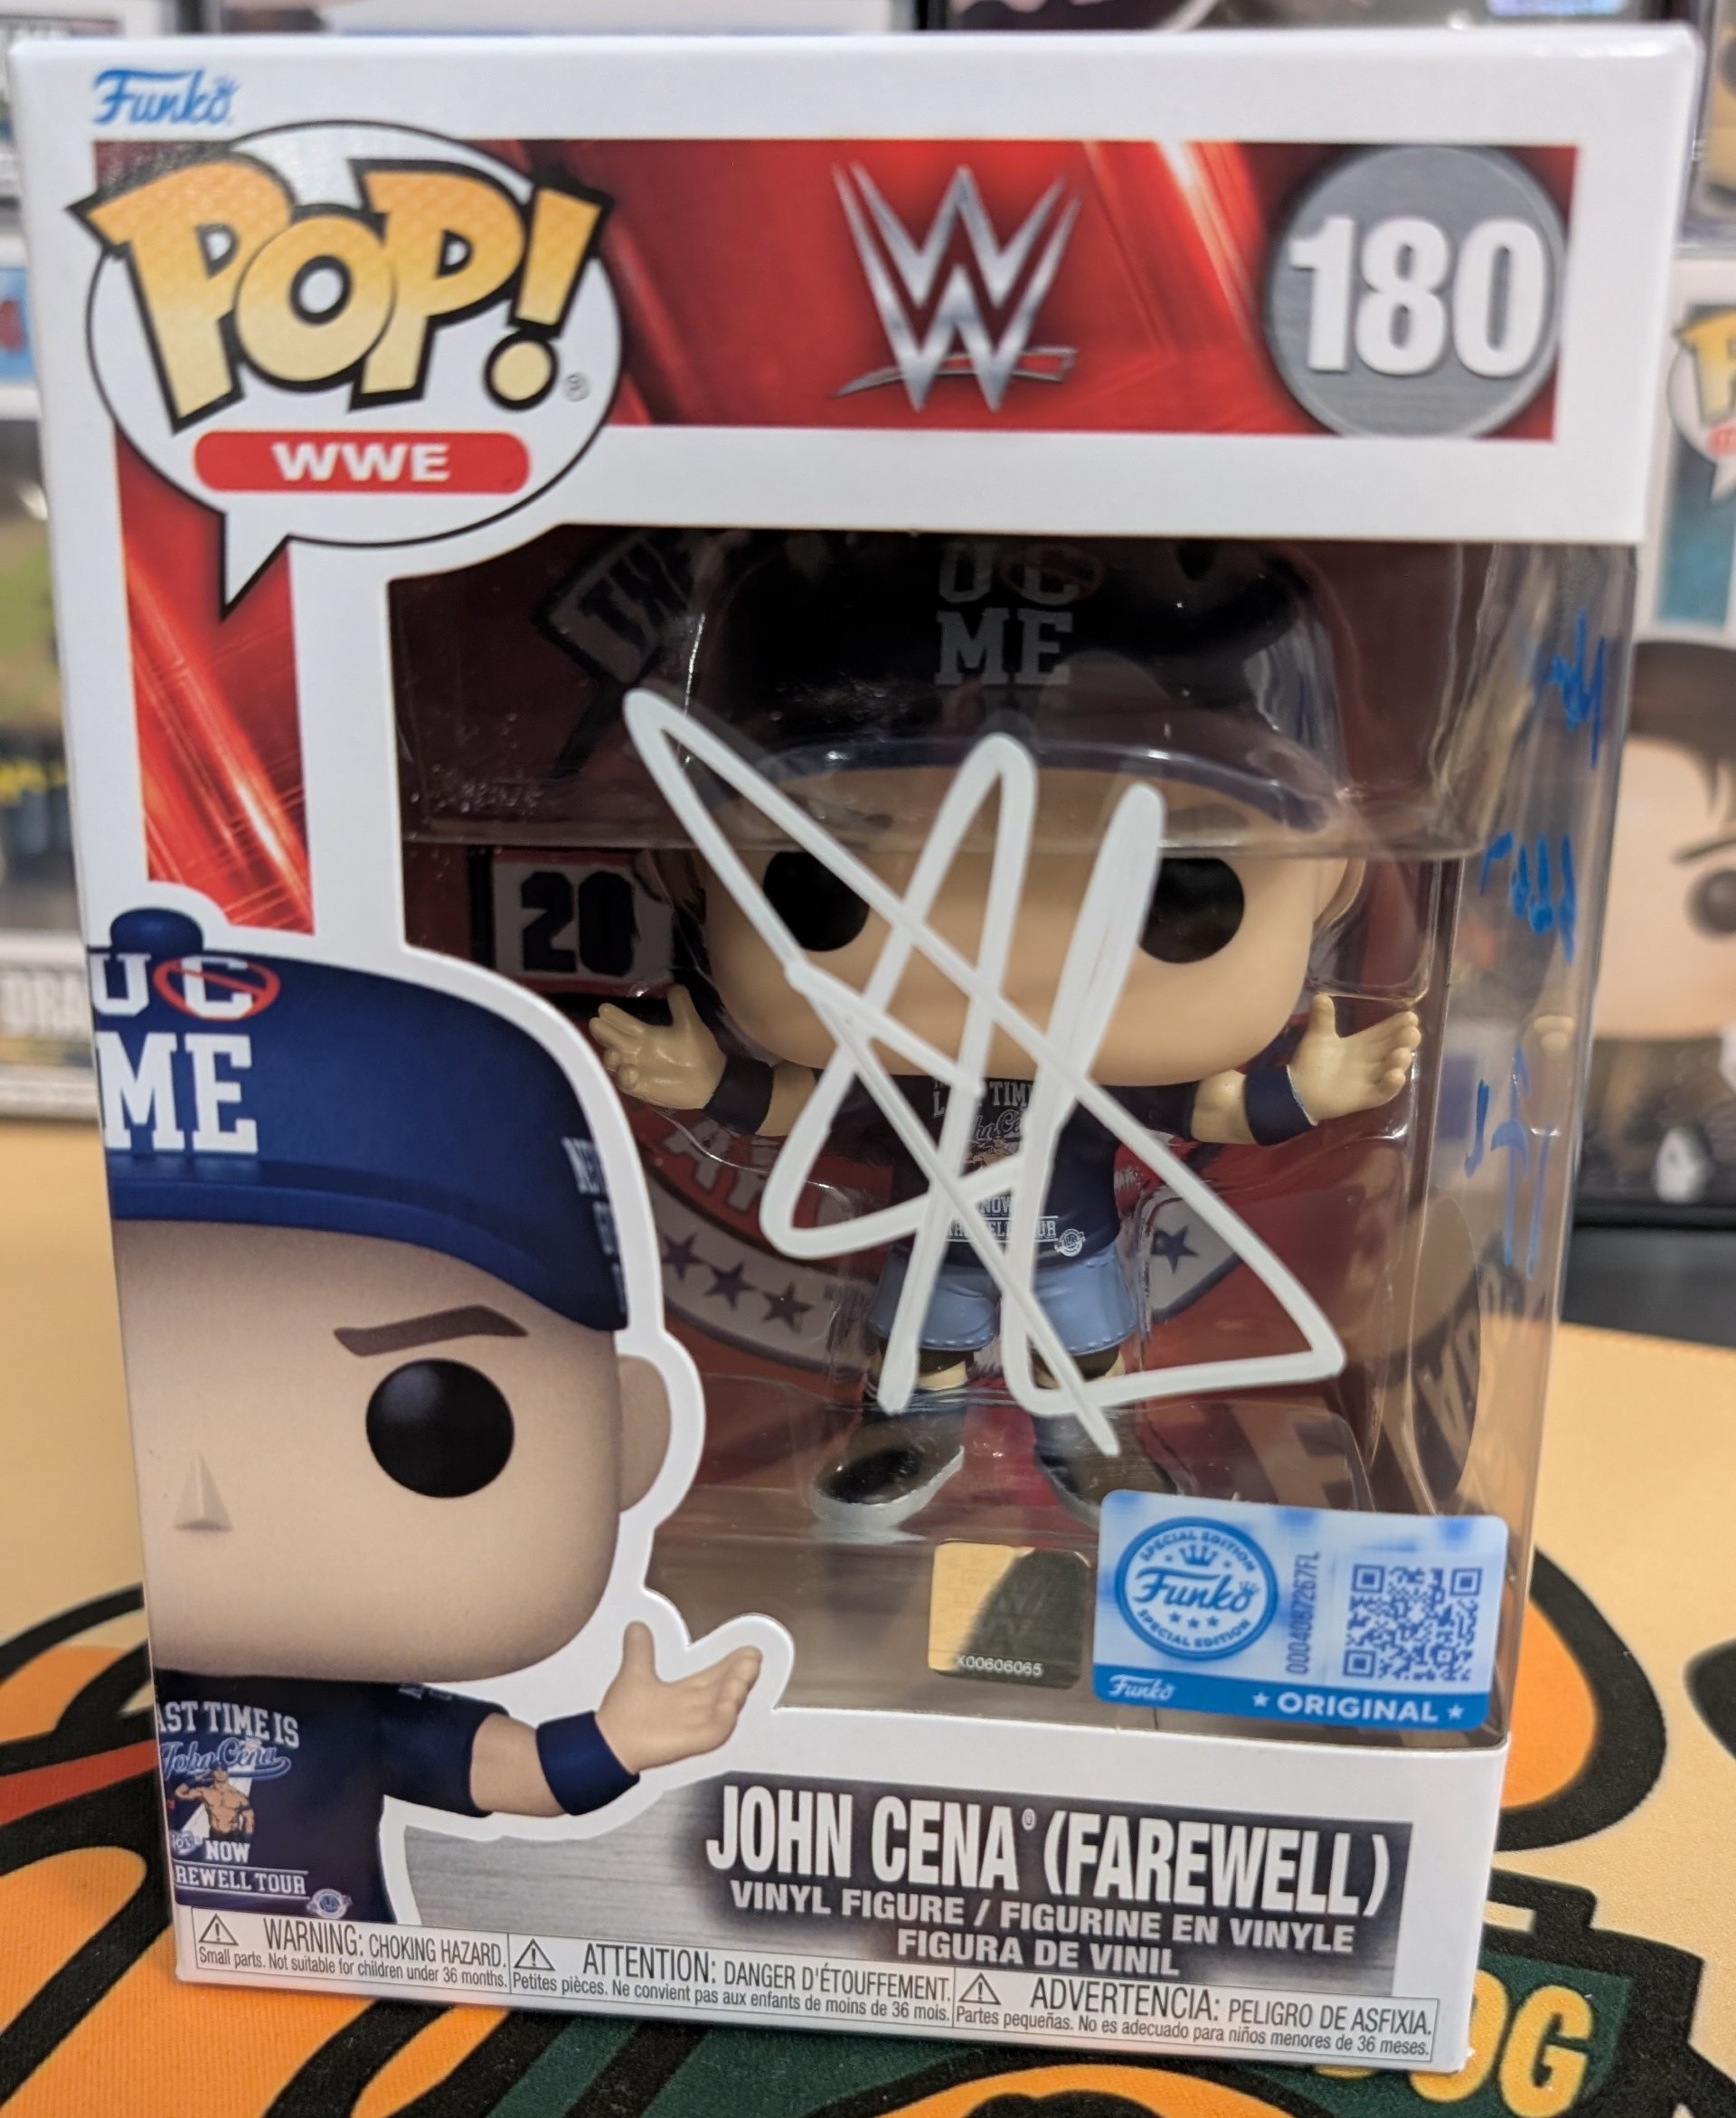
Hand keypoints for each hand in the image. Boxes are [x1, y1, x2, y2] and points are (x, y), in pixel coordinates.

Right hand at [592, 987, 725, 1110]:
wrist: (712, 1080)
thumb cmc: (699, 1051)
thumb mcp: (690, 1024)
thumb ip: (681, 1004)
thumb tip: (673, 985)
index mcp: (647, 1036)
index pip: (624, 1024)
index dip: (613, 1017)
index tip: (603, 1008)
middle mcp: (637, 1052)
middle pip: (612, 1041)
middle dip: (603, 1033)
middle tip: (596, 1024)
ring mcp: (637, 1070)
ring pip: (613, 1063)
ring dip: (610, 1057)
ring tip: (613, 1052)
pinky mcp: (642, 1088)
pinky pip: (626, 1084)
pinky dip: (625, 1078)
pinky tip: (630, 1071)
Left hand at [596, 1622, 762, 1775]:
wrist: (607, 1743)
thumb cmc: (620, 1717)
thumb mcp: (636, 1671)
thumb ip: (640, 1648)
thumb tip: (636, 1625)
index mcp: (683, 1696)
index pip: (715, 1677)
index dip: (731, 1664)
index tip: (748, 1650)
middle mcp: (693, 1711)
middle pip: (725, 1690)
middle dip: (741, 1674)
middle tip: (754, 1657)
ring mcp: (695, 1728)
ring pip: (726, 1709)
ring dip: (736, 1690)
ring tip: (743, 1674)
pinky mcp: (692, 1743)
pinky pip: (717, 1732)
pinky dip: (726, 1717)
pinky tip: (730, 1701)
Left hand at [1289, 994, 1421, 1122]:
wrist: (1297, 1090)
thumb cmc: (1311, 1062)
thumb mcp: (1318, 1036)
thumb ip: (1322, 1018)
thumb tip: (1320, 995)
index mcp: (1361, 1044)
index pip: (1383, 1032)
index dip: (1396, 1024)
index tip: (1410, 1016)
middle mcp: (1370, 1061)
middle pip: (1392, 1049)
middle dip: (1404, 1040)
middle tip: (1412, 1032)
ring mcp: (1370, 1080)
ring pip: (1390, 1069)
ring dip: (1399, 1061)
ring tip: (1403, 1052)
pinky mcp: (1365, 1097)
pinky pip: (1382, 1092)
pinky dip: (1391, 1085)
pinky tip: (1395, 1075)